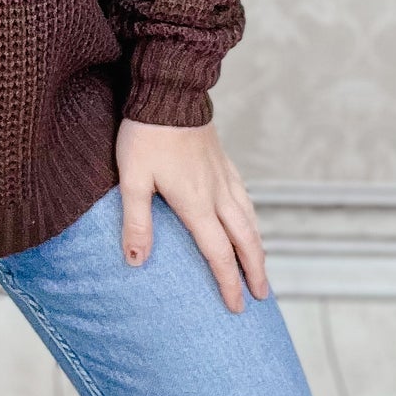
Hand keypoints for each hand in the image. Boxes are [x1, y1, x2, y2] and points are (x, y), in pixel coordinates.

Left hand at [115, 117, 269, 313]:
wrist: (168, 89)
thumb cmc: (146, 134)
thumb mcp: (133, 179)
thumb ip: (136, 221)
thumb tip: (136, 261)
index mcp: (196, 203)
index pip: (217, 253)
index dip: (228, 282)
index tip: (237, 307)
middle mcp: (217, 192)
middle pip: (244, 240)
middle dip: (254, 270)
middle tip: (262, 296)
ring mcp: (222, 174)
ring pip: (249, 217)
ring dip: (257, 245)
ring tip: (261, 264)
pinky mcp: (221, 158)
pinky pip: (244, 194)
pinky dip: (252, 215)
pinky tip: (248, 216)